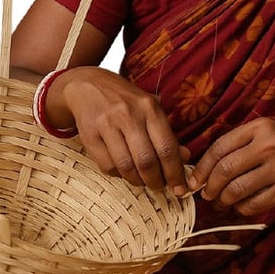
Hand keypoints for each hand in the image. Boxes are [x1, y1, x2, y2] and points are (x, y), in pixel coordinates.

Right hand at [59, 67, 190, 194]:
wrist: (88, 84)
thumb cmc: (125, 99)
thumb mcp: (149, 108)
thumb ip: (166, 133)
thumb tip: (186, 158)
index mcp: (149, 107)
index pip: (167, 147)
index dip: (175, 173)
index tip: (180, 188)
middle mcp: (128, 114)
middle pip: (147, 161)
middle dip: (156, 181)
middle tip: (160, 187)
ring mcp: (107, 124)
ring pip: (126, 167)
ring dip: (137, 181)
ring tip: (142, 181)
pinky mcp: (89, 135)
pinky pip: (107, 166)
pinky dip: (118, 175)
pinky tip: (123, 171)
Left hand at [187, 118, 274, 214]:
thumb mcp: (266, 129)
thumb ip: (239, 142)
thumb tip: (206, 167)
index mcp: (260, 128)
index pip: (220, 147)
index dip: (202, 166)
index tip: (194, 179)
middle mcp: (269, 146)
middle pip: (226, 170)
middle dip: (209, 186)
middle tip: (206, 194)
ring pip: (237, 190)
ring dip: (223, 200)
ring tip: (221, 201)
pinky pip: (254, 204)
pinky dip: (241, 208)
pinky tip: (240, 205)